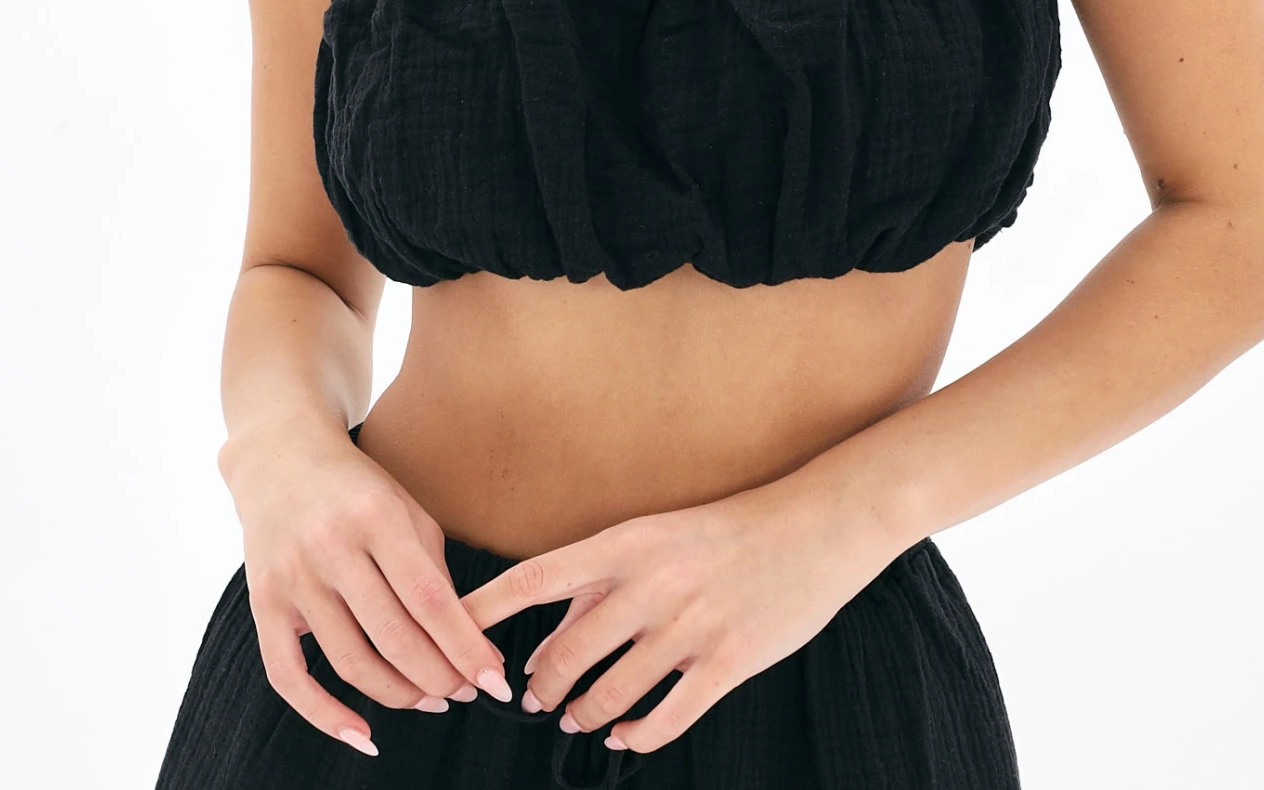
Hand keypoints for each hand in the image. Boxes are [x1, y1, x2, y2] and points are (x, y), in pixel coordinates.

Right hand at [223, 425, 513, 753]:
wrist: (280, 456)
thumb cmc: (357, 488)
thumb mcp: (406, 510)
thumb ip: (434, 572)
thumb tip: (469, 643)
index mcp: (376, 516)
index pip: (429, 598)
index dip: (465, 647)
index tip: (494, 680)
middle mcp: (330, 546)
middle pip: (393, 635)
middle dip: (438, 676)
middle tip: (466, 693)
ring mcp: (292, 576)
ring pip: (349, 661)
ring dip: (397, 695)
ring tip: (430, 701)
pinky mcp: (262, 603)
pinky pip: (288, 677)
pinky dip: (324, 716)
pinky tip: (362, 734)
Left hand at [455, 473, 900, 757]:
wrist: (815, 527)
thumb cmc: (730, 530)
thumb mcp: (658, 536)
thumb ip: (604, 580)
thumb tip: (551, 630)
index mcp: (629, 542)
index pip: (537, 577)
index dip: (486, 609)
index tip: (448, 632)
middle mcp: (652, 583)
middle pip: (567, 652)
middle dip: (541, 685)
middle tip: (534, 697)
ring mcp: (690, 627)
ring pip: (610, 692)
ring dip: (584, 714)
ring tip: (576, 718)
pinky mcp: (727, 663)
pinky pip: (666, 718)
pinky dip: (635, 736)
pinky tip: (624, 736)